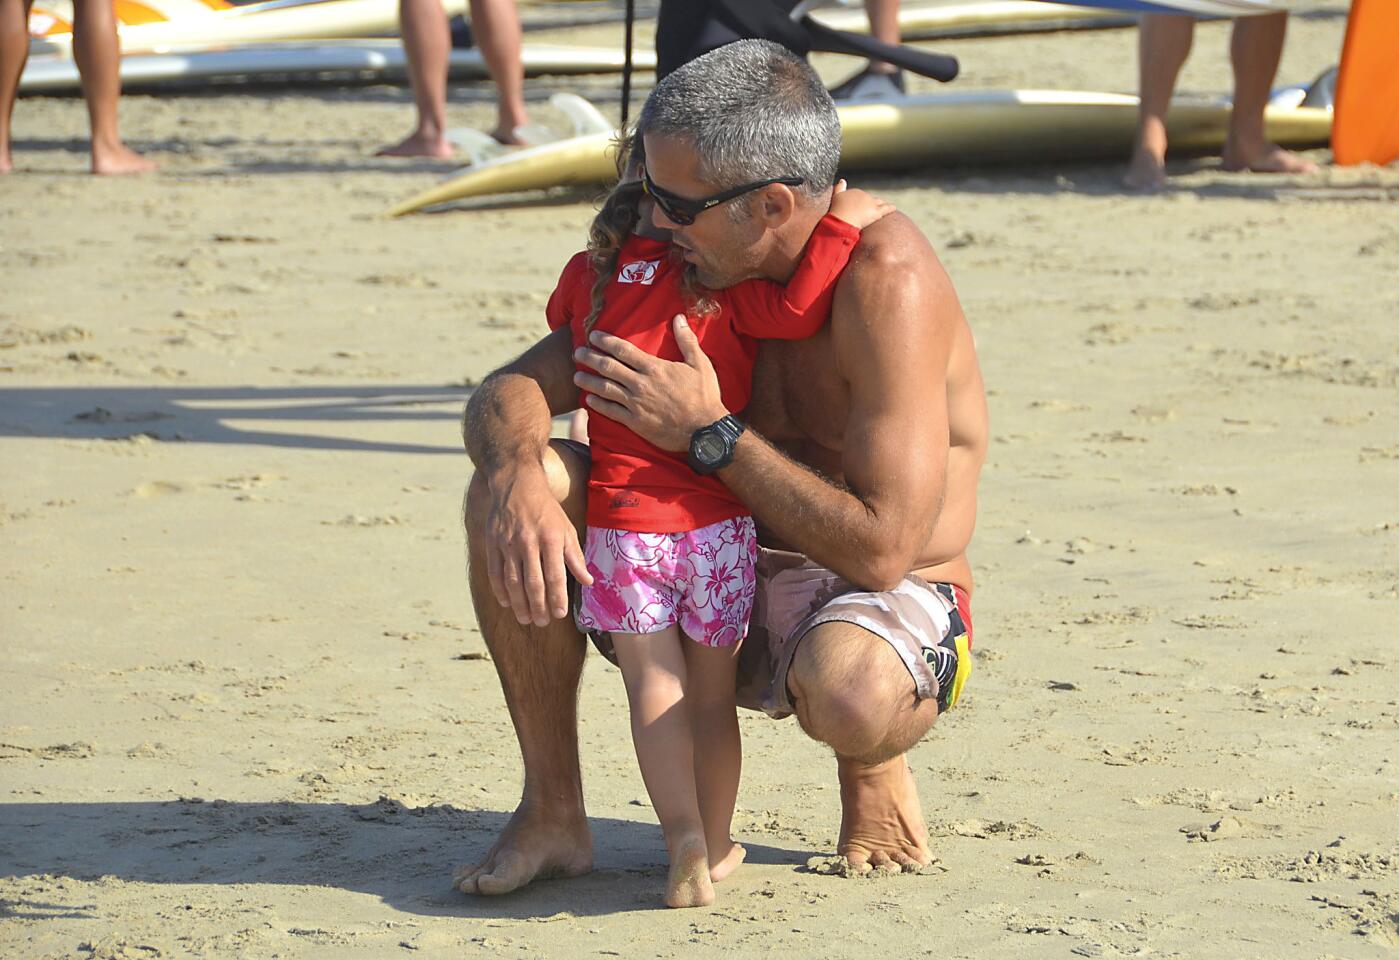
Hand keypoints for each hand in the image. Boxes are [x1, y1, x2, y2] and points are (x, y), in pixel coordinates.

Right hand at [479, 467, 591, 627]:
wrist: (517, 485)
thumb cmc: (547, 510)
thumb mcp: (567, 529)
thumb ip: (576, 557)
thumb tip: (588, 581)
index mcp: (551, 538)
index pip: (555, 575)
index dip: (557, 597)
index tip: (560, 614)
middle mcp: (528, 542)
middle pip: (533, 582)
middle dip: (538, 606)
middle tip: (543, 622)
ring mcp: (507, 543)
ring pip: (512, 581)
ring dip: (520, 604)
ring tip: (527, 619)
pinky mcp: (492, 542)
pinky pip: (495, 572)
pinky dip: (500, 590)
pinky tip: (508, 603)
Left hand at [573, 315, 728, 451]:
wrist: (705, 431)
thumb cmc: (704, 396)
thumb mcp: (700, 364)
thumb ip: (687, 340)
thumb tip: (679, 318)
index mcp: (654, 368)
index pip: (623, 350)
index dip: (605, 341)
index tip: (592, 335)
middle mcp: (641, 384)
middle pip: (608, 367)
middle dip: (590, 358)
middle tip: (577, 353)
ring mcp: (636, 404)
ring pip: (605, 389)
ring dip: (588, 381)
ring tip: (576, 376)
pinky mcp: (635, 422)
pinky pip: (610, 411)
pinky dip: (597, 404)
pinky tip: (588, 400)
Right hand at [828, 180, 893, 229]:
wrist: (842, 219)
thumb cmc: (837, 210)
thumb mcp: (836, 196)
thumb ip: (839, 188)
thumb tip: (842, 180)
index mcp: (855, 192)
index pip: (861, 197)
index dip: (860, 202)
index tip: (860, 206)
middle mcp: (865, 195)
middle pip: (871, 199)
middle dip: (872, 203)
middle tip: (873, 207)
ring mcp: (872, 203)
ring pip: (879, 203)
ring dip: (882, 204)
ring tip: (885, 206)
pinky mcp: (876, 212)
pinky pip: (886, 209)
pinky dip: (890, 208)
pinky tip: (894, 208)